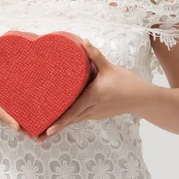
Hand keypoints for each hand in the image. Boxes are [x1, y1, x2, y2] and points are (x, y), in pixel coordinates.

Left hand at [36, 38, 152, 142]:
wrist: (142, 98)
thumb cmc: (127, 83)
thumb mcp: (109, 67)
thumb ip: (95, 55)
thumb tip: (83, 41)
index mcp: (93, 97)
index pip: (73, 111)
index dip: (60, 121)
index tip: (48, 129)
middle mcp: (92, 109)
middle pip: (69, 120)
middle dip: (53, 128)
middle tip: (36, 137)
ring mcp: (95, 114)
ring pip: (74, 120)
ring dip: (59, 126)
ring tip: (42, 132)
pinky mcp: (97, 114)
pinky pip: (79, 117)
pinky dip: (68, 120)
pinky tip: (58, 120)